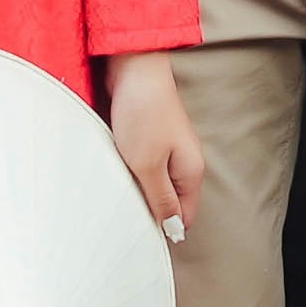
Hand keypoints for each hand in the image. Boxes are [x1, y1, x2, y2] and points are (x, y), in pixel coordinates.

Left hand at [104, 53, 205, 245]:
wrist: (134, 67)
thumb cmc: (143, 113)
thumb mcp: (148, 165)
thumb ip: (161, 200)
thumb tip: (174, 231)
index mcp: (191, 172)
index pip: (186, 217)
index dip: (165, 231)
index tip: (139, 239)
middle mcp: (184, 162)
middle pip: (169, 202)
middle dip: (148, 211)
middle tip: (120, 216)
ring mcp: (168, 149)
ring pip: (153, 184)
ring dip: (135, 190)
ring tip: (116, 189)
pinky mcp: (150, 138)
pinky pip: (142, 167)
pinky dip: (129, 171)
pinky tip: (114, 168)